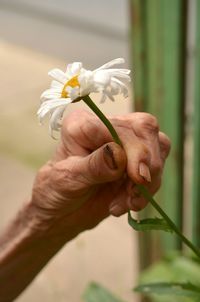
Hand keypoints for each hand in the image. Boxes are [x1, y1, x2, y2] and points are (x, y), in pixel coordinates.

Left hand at [32, 109, 169, 237]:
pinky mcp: (135, 158)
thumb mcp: (68, 180)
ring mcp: (123, 141)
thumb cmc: (57, 191)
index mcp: (82, 124)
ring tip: (127, 204)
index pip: (118, 126)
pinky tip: (130, 204)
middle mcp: (106, 126)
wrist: (63, 211)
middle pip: (144, 129)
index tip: (138, 178)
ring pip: (158, 145)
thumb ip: (94, 166)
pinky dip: (150, 188)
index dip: (134, 150)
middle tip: (136, 194)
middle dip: (146, 164)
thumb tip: (119, 154)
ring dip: (149, 180)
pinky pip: (157, 165)